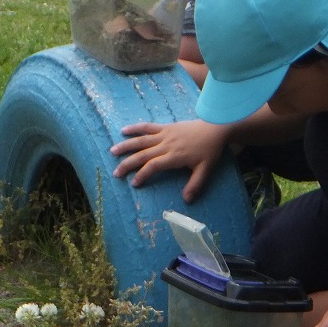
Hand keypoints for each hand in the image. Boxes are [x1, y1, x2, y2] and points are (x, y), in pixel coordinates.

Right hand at [109, 119, 228, 202]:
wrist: (215, 127)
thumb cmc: (210, 150)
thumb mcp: (205, 169)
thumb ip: (195, 185)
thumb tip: (186, 200)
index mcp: (174, 156)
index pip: (153, 166)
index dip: (142, 175)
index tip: (134, 184)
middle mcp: (166, 145)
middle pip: (143, 154)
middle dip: (128, 164)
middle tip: (116, 173)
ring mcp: (164, 134)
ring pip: (141, 140)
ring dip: (126, 146)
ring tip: (112, 152)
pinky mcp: (165, 127)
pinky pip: (147, 127)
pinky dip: (135, 128)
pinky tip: (123, 131)